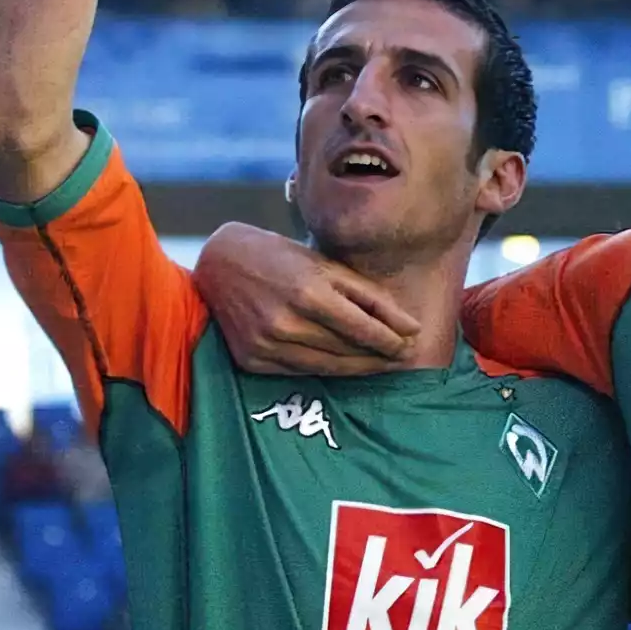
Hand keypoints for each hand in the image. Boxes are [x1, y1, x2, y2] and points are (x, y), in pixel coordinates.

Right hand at [193, 222, 420, 375]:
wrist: (219, 264)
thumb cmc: (280, 257)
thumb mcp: (326, 265)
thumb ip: (369, 296)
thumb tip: (410, 325)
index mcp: (308, 293)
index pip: (363, 329)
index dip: (391, 341)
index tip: (411, 345)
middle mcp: (286, 323)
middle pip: (347, 350)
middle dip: (380, 355)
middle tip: (402, 356)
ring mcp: (266, 345)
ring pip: (327, 367)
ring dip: (359, 368)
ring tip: (380, 364)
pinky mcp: (252, 360)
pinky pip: (301, 372)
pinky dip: (327, 369)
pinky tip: (345, 364)